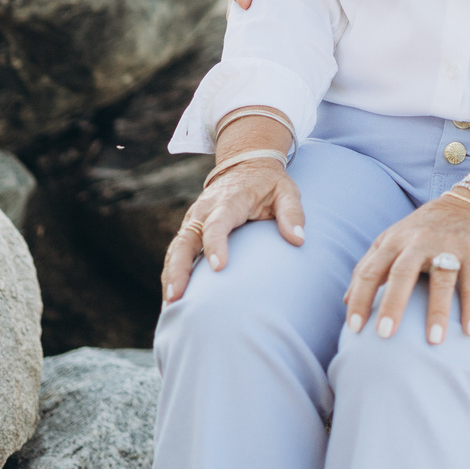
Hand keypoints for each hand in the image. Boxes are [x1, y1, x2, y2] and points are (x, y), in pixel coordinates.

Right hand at [160, 155, 304, 301]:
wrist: (246, 165)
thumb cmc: (269, 184)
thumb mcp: (286, 191)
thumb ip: (292, 213)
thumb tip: (298, 240)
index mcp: (229, 200)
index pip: (218, 223)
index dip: (216, 243)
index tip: (219, 267)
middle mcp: (205, 210)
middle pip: (186, 239)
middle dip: (179, 268)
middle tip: (177, 295)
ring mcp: (194, 221)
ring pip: (176, 248)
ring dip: (171, 275)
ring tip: (172, 303)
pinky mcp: (190, 230)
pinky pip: (176, 253)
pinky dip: (172, 273)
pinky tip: (174, 299)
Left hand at [344, 197, 469, 343]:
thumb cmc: (425, 229)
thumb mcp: (393, 239)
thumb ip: (369, 265)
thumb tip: (346, 300)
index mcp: (394, 240)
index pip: (370, 271)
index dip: (360, 299)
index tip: (354, 329)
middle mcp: (419, 241)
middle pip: (402, 273)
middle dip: (392, 304)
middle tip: (384, 335)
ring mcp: (448, 245)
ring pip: (441, 279)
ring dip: (437, 311)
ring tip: (434, 341)